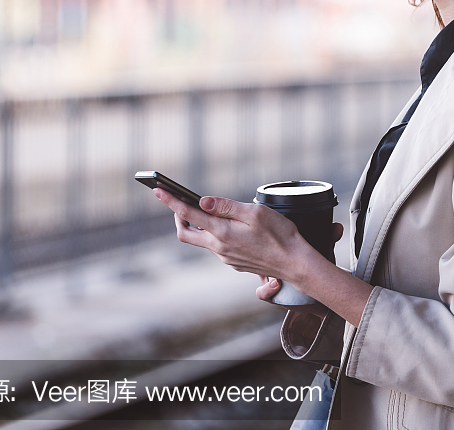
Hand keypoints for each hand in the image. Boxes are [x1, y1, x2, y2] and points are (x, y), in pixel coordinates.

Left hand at [154, 189, 370, 326]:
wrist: (294, 263)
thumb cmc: (280, 235)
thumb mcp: (255, 213)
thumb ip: (226, 206)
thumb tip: (202, 201)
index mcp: (221, 233)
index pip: (188, 214)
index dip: (171, 201)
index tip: (158, 190)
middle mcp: (218, 247)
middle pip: (185, 233)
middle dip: (177, 216)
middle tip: (177, 201)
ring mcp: (225, 257)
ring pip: (201, 240)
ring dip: (197, 224)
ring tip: (203, 209)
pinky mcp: (233, 262)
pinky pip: (216, 246)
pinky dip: (213, 233)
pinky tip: (227, 226)